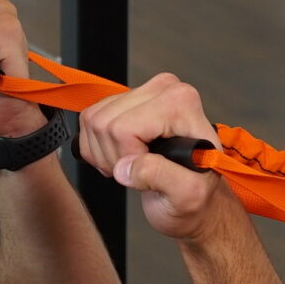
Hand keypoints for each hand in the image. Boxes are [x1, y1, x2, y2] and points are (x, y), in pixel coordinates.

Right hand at [75, 72, 235, 240]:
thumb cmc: (196, 193)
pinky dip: (98, 147)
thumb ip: (161, 177)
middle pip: (104, 122)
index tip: (147, 169)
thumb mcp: (189, 194)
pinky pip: (88, 119)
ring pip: (93, 120)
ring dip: (105, 153)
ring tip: (134, 166)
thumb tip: (126, 167)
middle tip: (140, 171)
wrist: (196, 194)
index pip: (123, 128)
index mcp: (181, 103)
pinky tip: (123, 156)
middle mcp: (163, 89)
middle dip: (115, 157)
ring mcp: (142, 91)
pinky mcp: (123, 100)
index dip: (127, 156)